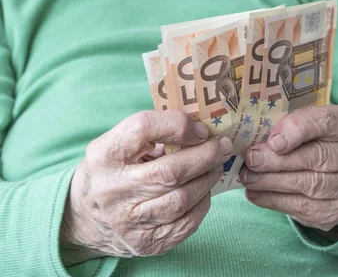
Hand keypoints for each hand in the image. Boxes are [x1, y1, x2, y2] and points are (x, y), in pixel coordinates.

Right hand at [60, 110, 232, 261]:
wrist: (84, 216)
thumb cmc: (111, 169)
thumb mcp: (118, 143)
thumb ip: (153, 132)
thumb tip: (199, 127)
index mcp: (105, 154)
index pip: (144, 128)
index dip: (177, 125)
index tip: (199, 128)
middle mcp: (113, 189)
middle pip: (170, 171)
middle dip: (205, 156)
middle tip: (222, 146)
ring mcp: (128, 221)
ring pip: (182, 199)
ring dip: (207, 179)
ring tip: (216, 166)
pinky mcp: (144, 243)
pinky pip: (185, 224)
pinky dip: (202, 204)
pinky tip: (204, 191)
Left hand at [240, 105, 337, 231]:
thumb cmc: (320, 135)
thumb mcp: (311, 119)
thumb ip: (290, 124)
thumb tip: (257, 142)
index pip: (326, 122)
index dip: (298, 130)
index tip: (273, 141)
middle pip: (318, 157)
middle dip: (279, 161)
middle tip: (251, 160)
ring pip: (312, 186)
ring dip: (274, 183)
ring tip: (248, 178)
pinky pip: (309, 209)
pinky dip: (278, 202)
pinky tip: (257, 195)